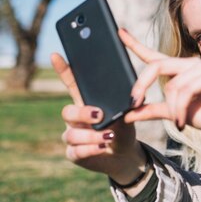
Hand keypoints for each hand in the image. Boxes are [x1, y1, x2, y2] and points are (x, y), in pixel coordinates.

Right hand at [52, 54, 145, 183]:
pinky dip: (90, 149)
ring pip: (71, 134)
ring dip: (90, 135)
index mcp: (87, 102)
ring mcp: (73, 135)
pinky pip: (75, 151)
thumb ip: (126, 100)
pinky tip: (101, 146)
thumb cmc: (123, 126)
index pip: (72, 84)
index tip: (56, 55)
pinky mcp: (74, 153)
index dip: (63, 70)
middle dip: (82, 113)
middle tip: (99, 115)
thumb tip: (136, 90)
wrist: (124, 152)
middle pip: (67, 111)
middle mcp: (76, 118)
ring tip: (108, 136)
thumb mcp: (127, 111)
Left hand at [119, 29, 200, 134]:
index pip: (153, 56)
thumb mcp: (174, 113)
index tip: (119, 32)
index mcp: (178, 70)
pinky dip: (180, 109)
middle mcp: (188, 64)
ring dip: (172, 109)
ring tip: (178, 123)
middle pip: (156, 66)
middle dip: (141, 85)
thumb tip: (127, 114)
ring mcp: (200, 67)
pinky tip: (183, 121)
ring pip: (172, 85)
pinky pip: (185, 91)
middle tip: (133, 103)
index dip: (135, 44)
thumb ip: (152, 110)